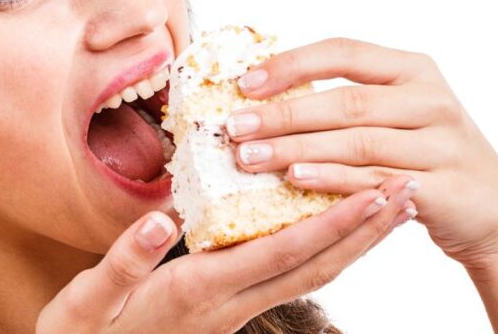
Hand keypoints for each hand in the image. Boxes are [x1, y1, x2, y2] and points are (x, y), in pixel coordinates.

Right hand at [37, 175, 416, 332]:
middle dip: (365, 229)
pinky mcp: (230, 306)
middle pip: (314, 266)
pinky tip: (335, 228)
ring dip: (355, 241)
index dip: (329, 224)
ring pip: (310, 274)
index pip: (279, 253)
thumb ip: (127, 260)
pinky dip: (324, 248)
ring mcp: (234, 308)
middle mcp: (229, 302)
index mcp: (200, 290)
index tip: (370, 193)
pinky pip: (291, 274)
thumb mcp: (89, 300)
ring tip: (390, 206)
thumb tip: (163, 217)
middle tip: (407, 190)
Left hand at [226, 36, 497, 269]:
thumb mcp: (398, 114)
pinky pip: (378, 182)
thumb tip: (261, 94)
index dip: (292, 64)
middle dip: (284, 114)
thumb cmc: (424, 155)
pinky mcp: (446, 189)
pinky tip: (295, 180)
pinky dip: (333, 181)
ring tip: (250, 158)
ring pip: (358, 143)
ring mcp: (444, 144)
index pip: (344, 52)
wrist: (492, 212)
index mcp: (414, 70)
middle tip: (233, 127)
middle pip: (346, 101)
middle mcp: (432, 100)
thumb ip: (347, 99)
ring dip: (297, 149)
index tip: (244, 83)